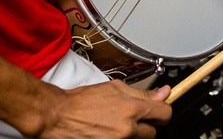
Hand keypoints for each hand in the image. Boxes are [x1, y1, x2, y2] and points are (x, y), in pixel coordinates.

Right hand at [36, 81, 170, 138]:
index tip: (158, 109)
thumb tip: (165, 93)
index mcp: (132, 110)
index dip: (162, 110)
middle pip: (153, 132)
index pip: (165, 114)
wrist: (58, 116)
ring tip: (116, 124)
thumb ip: (143, 94)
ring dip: (133, 133)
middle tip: (132, 118)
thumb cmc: (82, 101)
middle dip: (147, 125)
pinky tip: (109, 131)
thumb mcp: (115, 88)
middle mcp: (127, 130)